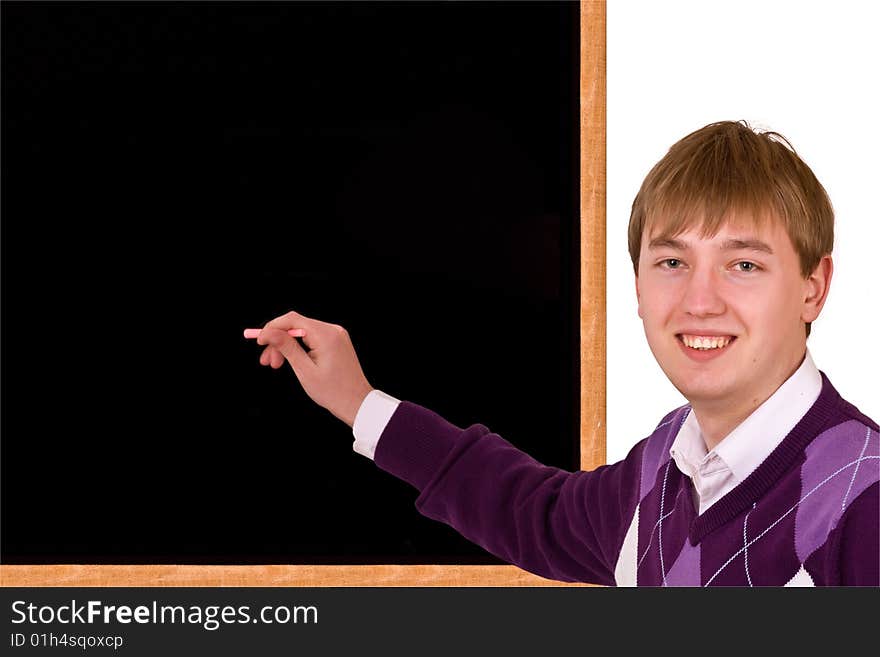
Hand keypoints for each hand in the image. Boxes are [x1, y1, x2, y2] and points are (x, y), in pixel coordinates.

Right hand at [254, 310, 374, 426]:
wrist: (357, 403)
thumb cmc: (334, 392)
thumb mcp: (304, 370)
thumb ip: (286, 348)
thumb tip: (269, 332)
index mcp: (326, 335)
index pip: (292, 320)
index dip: (272, 328)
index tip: (259, 340)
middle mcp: (333, 330)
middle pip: (296, 326)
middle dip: (278, 341)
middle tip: (267, 361)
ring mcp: (336, 335)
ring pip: (302, 333)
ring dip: (287, 347)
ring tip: (276, 365)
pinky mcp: (336, 342)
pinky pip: (312, 338)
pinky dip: (299, 348)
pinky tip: (291, 360)